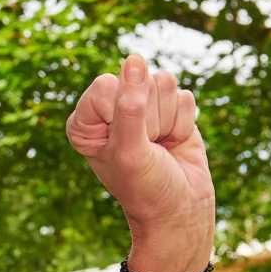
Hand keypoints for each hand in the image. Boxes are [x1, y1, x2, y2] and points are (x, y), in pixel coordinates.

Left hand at [68, 53, 214, 271]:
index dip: (123, 112)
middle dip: (150, 118)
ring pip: (164, 83)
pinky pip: (185, 96)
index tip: (125, 144)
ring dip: (168, 120)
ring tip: (159, 146)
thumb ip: (129, 106)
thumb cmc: (146, 188)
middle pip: (139, 80)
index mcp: (85, 120)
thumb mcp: (130, 150)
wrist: (180, 212)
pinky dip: (184, 123)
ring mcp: (142, 107)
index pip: (106, 85)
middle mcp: (111, 109)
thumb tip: (134, 59)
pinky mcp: (171, 109)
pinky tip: (174, 143)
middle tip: (147, 149)